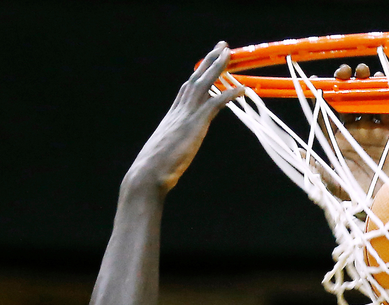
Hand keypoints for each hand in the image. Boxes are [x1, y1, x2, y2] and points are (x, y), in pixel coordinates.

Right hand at [125, 42, 246, 196]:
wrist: (148, 174)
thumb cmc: (154, 169)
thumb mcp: (166, 151)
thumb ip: (174, 145)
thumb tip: (174, 153)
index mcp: (172, 115)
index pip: (187, 88)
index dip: (198, 75)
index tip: (207, 64)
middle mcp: (178, 110)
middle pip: (195, 78)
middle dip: (209, 61)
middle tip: (221, 46)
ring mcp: (186, 115)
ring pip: (203, 83)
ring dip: (217, 67)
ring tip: (228, 53)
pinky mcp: (194, 124)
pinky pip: (214, 103)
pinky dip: (228, 94)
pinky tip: (241, 89)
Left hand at [321, 64, 388, 198]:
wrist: (385, 206)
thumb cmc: (357, 199)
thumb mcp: (334, 186)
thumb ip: (320, 171)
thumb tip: (300, 154)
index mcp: (336, 142)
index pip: (326, 115)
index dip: (321, 98)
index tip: (315, 82)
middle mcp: (353, 133)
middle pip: (347, 101)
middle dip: (346, 84)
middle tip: (345, 72)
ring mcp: (373, 132)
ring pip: (368, 102)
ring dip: (367, 85)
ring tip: (365, 73)